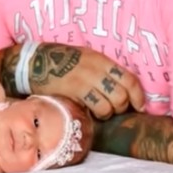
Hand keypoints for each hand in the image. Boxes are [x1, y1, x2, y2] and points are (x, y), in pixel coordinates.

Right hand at [28, 44, 144, 119]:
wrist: (33, 62)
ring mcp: (84, 80)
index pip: (129, 78)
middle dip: (123, 106)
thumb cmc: (59, 62)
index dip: (138, 95)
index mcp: (100, 59)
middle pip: (122, 93)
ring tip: (100, 111)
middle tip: (114, 110)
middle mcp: (95, 68)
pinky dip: (96, 114)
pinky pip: (96, 107)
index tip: (139, 106)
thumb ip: (101, 70)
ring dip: (109, 112)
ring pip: (112, 103)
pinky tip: (89, 112)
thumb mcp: (84, 58)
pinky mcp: (73, 91)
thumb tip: (122, 88)